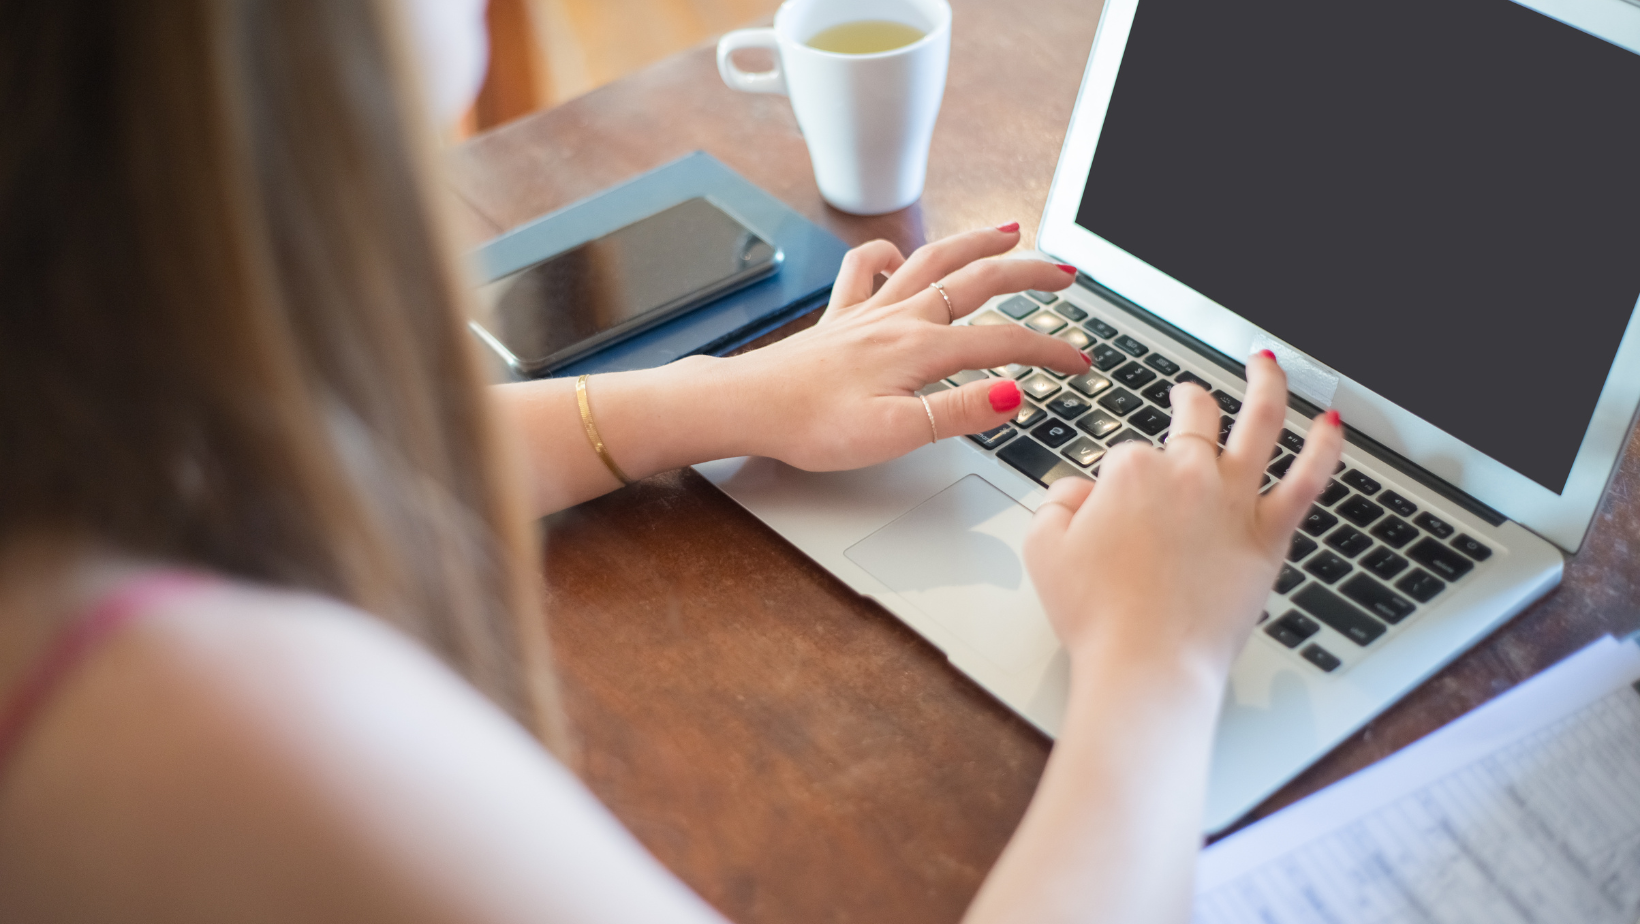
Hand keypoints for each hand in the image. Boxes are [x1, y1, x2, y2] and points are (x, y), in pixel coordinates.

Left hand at [725, 224, 1091, 470]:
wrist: (750, 406)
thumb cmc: (813, 426)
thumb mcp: (895, 434)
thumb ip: (958, 412)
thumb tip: (1013, 396)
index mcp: (921, 348)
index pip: (1005, 343)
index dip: (1050, 352)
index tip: (1080, 363)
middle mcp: (900, 317)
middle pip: (980, 280)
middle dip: (1031, 274)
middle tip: (1068, 275)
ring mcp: (870, 311)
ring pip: (934, 260)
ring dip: (977, 243)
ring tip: (1011, 232)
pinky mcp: (840, 317)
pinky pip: (867, 269)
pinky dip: (889, 255)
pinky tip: (901, 257)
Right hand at [1023, 353, 1344, 681]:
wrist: (1146, 664)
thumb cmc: (1098, 615)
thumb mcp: (1043, 549)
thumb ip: (1056, 502)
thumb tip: (1078, 490)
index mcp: (1131, 472)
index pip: (1126, 454)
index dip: (1116, 482)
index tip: (1110, 512)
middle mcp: (1188, 474)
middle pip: (1193, 419)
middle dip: (1188, 401)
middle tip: (1186, 396)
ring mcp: (1234, 501)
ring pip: (1261, 423)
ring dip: (1268, 384)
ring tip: (1268, 363)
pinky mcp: (1270, 537)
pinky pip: (1308, 481)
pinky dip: (1325, 447)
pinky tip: (1333, 423)